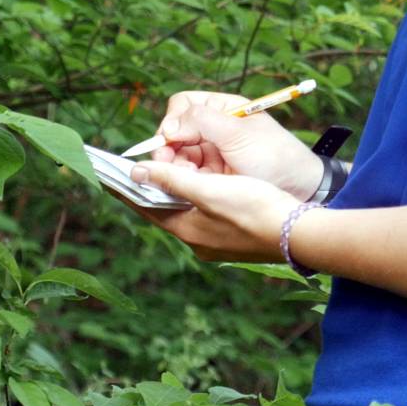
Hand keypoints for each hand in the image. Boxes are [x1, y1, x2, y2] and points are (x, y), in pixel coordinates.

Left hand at [120, 162, 302, 262]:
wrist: (299, 233)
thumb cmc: (255, 209)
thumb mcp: (209, 190)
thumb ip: (172, 180)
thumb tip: (136, 173)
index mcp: (187, 231)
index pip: (146, 207)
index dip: (127, 189)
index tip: (106, 176)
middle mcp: (198, 240)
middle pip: (166, 207)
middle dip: (153, 185)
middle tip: (137, 164)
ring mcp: (217, 241)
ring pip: (187, 209)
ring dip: (177, 187)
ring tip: (166, 166)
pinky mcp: (234, 237)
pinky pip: (206, 211)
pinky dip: (198, 194)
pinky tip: (201, 180)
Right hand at [150, 91, 323, 200]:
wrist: (300, 190)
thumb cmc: (275, 156)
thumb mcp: (238, 134)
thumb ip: (201, 122)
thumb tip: (168, 126)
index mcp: (223, 109)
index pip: (183, 105)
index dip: (172, 120)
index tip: (169, 138)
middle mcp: (214, 128)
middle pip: (175, 130)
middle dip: (167, 145)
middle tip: (163, 161)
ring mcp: (212, 152)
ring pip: (177, 154)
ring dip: (173, 164)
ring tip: (179, 177)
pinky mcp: (212, 175)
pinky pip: (186, 173)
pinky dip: (181, 179)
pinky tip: (185, 186)